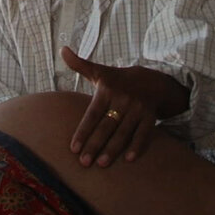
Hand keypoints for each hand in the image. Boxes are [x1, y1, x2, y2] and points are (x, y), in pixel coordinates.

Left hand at [62, 46, 170, 167]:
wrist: (152, 80)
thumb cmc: (118, 80)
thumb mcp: (100, 71)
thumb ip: (80, 64)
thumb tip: (62, 49)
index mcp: (107, 90)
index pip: (92, 114)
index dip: (83, 132)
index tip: (73, 149)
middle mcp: (123, 100)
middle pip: (106, 126)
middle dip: (95, 145)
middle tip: (84, 163)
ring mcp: (137, 109)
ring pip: (123, 132)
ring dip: (113, 149)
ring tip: (102, 164)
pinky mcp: (150, 117)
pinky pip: (143, 133)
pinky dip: (137, 146)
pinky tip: (129, 160)